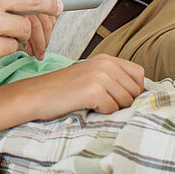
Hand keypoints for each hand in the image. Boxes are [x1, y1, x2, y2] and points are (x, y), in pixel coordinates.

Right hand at [26, 53, 144, 118]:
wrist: (36, 95)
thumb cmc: (61, 90)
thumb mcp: (90, 75)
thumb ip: (113, 78)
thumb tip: (139, 94)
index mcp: (106, 59)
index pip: (139, 74)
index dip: (132, 90)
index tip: (118, 97)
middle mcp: (106, 64)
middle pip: (135, 91)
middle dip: (123, 101)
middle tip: (102, 102)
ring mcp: (100, 76)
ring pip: (126, 102)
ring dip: (113, 109)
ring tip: (93, 105)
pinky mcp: (94, 91)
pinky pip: (113, 110)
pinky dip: (102, 114)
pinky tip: (87, 107)